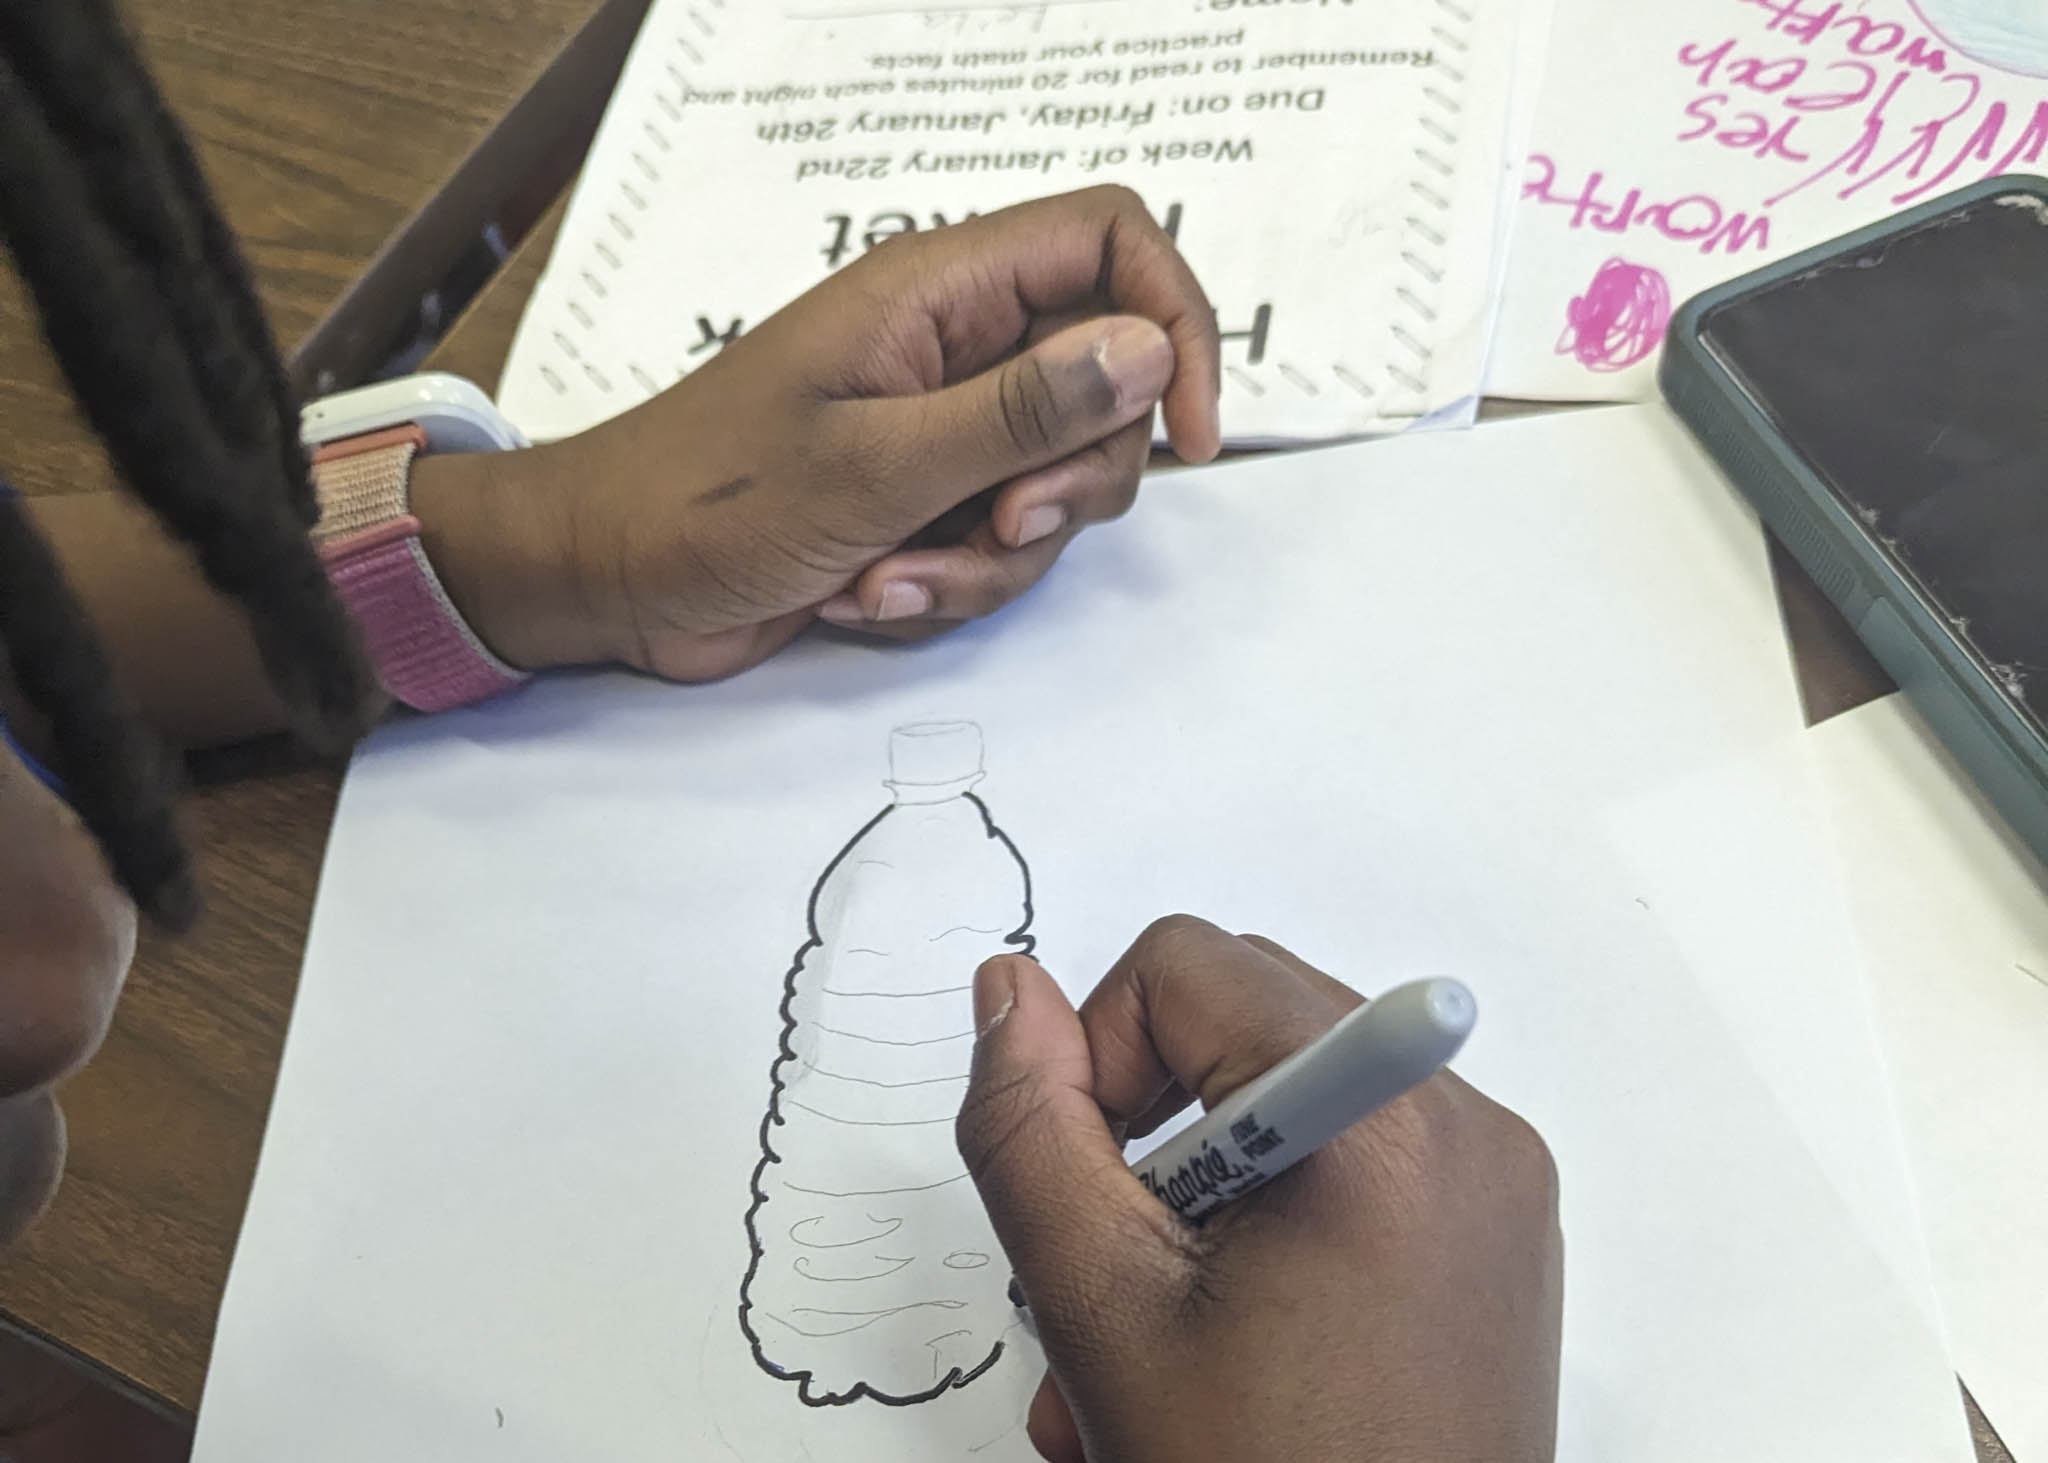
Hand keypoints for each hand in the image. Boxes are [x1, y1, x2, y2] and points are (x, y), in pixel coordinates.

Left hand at [416, 185, 1219, 680]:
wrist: (605, 580)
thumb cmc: (707, 501)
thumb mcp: (877, 463)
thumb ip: (1023, 410)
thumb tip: (1150, 350)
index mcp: (939, 290)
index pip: (1109, 243)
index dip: (1174, 320)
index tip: (1192, 430)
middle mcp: (955, 346)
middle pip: (1108, 385)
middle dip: (1070, 481)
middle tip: (997, 522)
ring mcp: (942, 427)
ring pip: (1058, 482)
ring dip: (994, 553)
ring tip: (891, 573)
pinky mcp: (924, 499)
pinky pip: (1000, 541)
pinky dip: (951, 581)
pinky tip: (867, 592)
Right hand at [956, 917, 1562, 1462]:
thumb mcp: (1102, 1306)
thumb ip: (1031, 1128)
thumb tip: (1007, 992)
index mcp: (1384, 1125)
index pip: (1186, 967)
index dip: (1099, 1057)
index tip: (1086, 1185)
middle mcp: (1465, 1131)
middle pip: (1241, 1019)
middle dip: (1147, 1125)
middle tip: (1120, 1260)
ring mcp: (1491, 1188)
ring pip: (1284, 1095)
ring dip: (1192, 1189)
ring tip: (1161, 1329)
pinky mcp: (1492, 1237)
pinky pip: (1348, 1161)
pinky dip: (1266, 1218)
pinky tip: (1226, 1335)